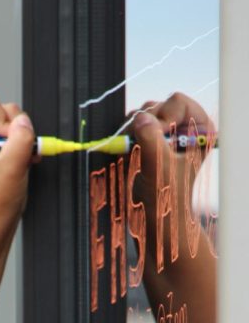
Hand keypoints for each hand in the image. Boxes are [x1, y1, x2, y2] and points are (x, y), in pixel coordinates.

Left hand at [0, 96, 35, 229]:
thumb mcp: (10, 167)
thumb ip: (20, 140)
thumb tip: (25, 121)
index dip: (3, 123)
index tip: (6, 146)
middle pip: (4, 108)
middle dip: (16, 129)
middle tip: (16, 152)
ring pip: (16, 118)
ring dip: (24, 137)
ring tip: (21, 159)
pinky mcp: (1, 144)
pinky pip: (21, 130)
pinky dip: (28, 142)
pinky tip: (27, 159)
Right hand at [129, 92, 215, 207]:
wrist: (154, 220)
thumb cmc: (165, 198)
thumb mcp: (159, 167)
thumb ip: (151, 139)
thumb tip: (139, 117)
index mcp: (198, 130)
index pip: (177, 103)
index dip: (162, 117)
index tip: (155, 139)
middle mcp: (182, 128)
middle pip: (157, 106)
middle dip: (143, 125)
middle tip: (139, 149)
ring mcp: (163, 135)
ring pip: (141, 116)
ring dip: (131, 133)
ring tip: (132, 155)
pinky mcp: (147, 143)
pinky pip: (131, 129)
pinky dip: (125, 140)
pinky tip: (128, 157)